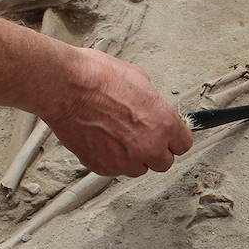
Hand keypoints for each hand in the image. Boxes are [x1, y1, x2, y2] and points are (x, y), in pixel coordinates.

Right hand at [43, 48, 192, 176]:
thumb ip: (153, 103)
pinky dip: (110, 159)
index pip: (184, 145)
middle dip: (156, 152)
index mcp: (163, 123)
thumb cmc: (97, 78)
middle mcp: (148, 146)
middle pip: (164, 163)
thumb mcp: (139, 79)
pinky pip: (114, 170)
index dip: (175, 140)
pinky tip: (102, 141)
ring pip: (139, 169)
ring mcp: (125, 160)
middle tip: (143, 138)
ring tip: (118, 138)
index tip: (169, 138)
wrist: (64, 87)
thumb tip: (153, 108)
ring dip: (133, 158)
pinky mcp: (102, 166)